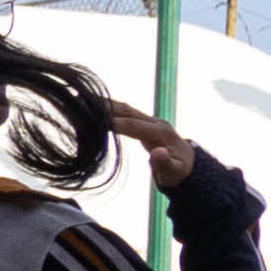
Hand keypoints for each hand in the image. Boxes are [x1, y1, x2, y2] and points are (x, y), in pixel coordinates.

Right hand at [85, 93, 201, 186]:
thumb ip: (165, 164)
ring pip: (125, 109)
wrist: (189, 165)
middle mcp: (155, 122)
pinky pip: (125, 113)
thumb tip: (158, 153)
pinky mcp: (145, 123)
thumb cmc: (179, 172)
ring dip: (105, 103)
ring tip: (82, 97)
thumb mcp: (174, 173)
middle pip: (127, 111)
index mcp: (160, 133)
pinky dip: (110, 108)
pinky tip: (94, 105)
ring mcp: (150, 121)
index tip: (95, 120)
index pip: (133, 125)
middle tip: (82, 101)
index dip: (115, 123)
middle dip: (105, 107)